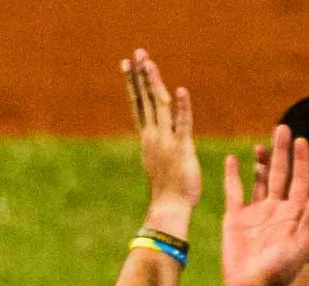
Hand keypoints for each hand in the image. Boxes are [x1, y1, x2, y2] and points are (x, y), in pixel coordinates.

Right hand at [124, 48, 199, 235]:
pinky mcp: (182, 148)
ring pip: (159, 106)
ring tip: (148, 62)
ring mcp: (166, 141)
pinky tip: (180, 90)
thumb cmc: (168, 190)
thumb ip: (159, 145)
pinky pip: (182, 124)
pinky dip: (181, 108)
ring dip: (154, 83)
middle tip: (135, 54)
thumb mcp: (160, 162)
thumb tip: (155, 137)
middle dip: (139, 76)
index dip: (133, 83)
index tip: (126, 65)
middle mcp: (154, 136)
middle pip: (145, 100)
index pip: (139, 104)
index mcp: (148, 138)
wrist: (169, 208)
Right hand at [221, 127, 308, 285]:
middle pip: (280, 174)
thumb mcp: (301, 247)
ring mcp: (255, 212)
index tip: (301, 141)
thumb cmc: (280, 272)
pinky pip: (234, 192)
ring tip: (262, 144)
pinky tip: (233, 161)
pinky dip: (233, 176)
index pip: (300, 181)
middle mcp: (276, 209)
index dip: (301, 161)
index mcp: (294, 214)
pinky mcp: (236, 218)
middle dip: (282, 152)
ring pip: (259, 180)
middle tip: (282, 129)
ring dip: (261, 161)